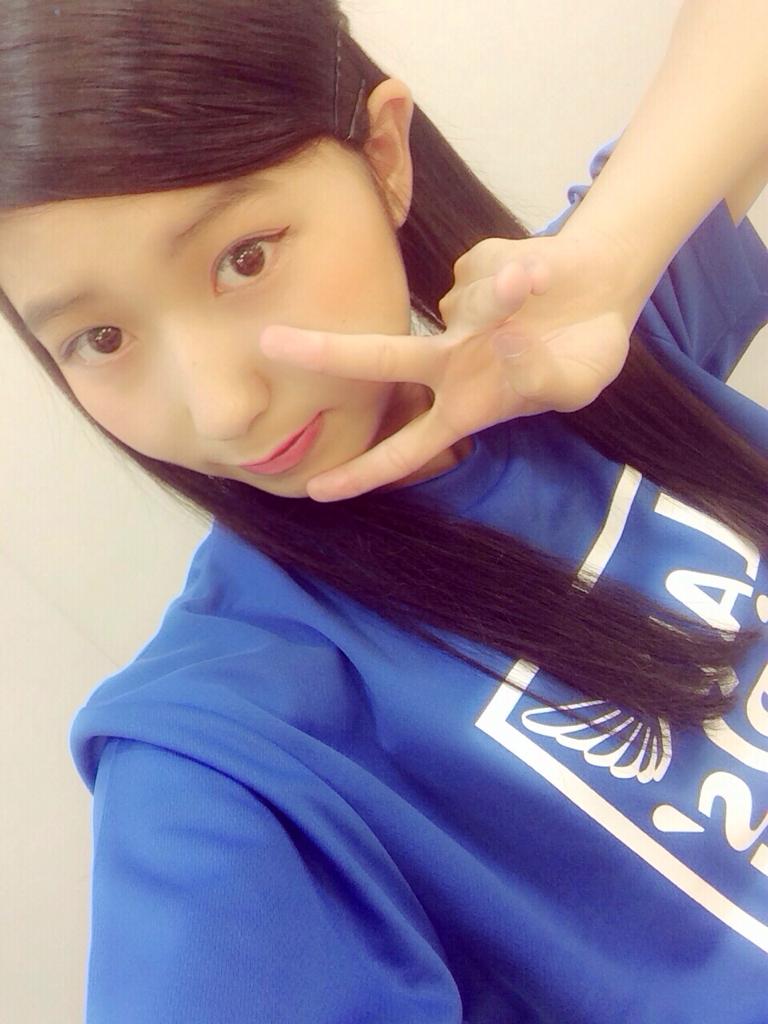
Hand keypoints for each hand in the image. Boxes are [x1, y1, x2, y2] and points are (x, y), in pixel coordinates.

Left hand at [260, 231, 637, 501]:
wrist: (602, 293)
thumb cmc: (581, 355)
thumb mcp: (573, 384)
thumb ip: (540, 379)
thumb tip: (500, 350)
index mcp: (466, 406)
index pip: (406, 448)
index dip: (365, 471)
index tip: (316, 492)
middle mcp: (450, 362)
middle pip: (379, 360)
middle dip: (325, 352)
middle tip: (268, 342)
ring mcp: (458, 316)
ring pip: (467, 306)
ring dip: (502, 296)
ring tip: (534, 283)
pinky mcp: (473, 269)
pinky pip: (492, 272)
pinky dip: (520, 273)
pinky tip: (542, 276)